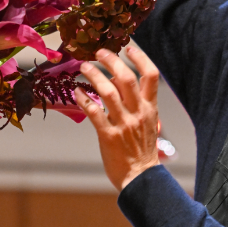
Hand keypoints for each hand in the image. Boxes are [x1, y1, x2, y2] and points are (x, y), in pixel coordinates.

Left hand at [74, 46, 160, 190]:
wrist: (141, 178)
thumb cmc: (143, 152)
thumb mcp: (148, 125)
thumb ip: (138, 105)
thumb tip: (121, 85)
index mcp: (150, 109)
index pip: (151, 76)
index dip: (140, 58)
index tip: (129, 48)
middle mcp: (137, 113)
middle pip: (126, 78)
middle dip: (111, 61)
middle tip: (99, 52)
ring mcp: (123, 124)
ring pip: (108, 91)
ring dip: (94, 75)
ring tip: (84, 67)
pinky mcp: (108, 135)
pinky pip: (93, 112)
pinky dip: (83, 99)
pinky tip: (76, 92)